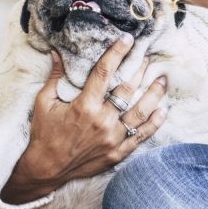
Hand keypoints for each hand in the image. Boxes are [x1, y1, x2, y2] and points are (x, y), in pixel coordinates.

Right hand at [0, 34, 168, 203]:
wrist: (46, 169)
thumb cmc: (44, 134)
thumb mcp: (44, 102)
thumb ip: (54, 77)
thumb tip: (56, 52)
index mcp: (84, 106)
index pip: (104, 73)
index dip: (117, 53)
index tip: (128, 39)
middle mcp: (101, 121)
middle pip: (127, 90)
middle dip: (139, 70)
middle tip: (148, 58)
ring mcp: (112, 139)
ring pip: (140, 112)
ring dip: (154, 94)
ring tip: (162, 80)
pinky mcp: (117, 153)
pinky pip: (141, 137)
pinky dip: (154, 123)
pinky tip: (163, 111)